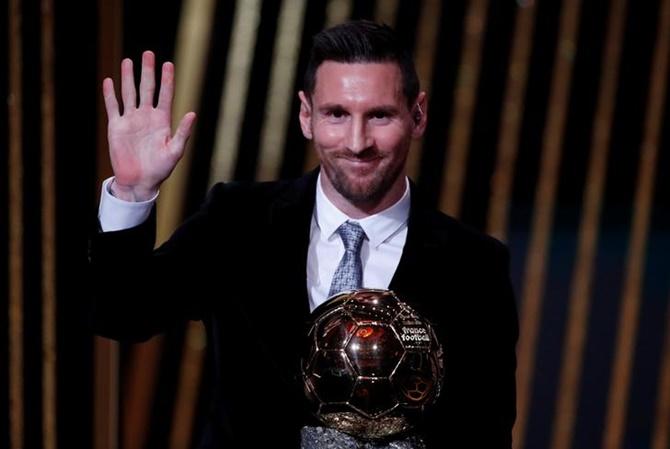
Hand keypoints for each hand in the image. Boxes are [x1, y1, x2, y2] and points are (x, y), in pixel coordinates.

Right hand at [102, 50, 195, 200]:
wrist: (140, 181)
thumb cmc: (160, 169)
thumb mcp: (175, 151)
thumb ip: (182, 132)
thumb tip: (192, 114)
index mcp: (162, 121)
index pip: (165, 95)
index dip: (167, 80)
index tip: (168, 64)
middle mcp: (147, 117)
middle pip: (147, 88)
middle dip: (148, 71)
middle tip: (148, 53)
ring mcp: (131, 120)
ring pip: (129, 93)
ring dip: (128, 77)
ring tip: (128, 61)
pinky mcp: (117, 126)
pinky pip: (113, 106)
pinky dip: (110, 94)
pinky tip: (109, 81)